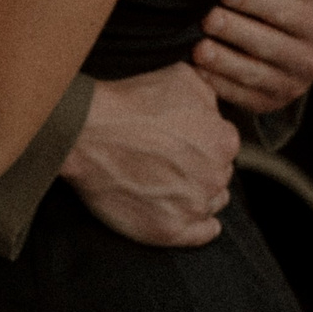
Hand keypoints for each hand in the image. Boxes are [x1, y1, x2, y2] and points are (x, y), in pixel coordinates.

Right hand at [61, 64, 237, 246]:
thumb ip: (210, 96)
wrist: (88, 132)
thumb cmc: (131, 102)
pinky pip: (201, 234)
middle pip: (218, 173)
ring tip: (170, 181)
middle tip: (171, 156)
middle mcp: (215, 177)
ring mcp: (193, 207)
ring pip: (211, 201)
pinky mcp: (169, 231)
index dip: (203, 137)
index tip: (182, 136)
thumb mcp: (183, 77)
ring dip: (198, 192)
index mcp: (223, 141)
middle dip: (202, 165)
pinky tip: (188, 213)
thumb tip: (215, 110)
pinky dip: (200, 226)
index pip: (224, 143)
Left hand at [193, 0, 312, 115]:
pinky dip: (219, 84)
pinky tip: (198, 70)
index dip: (256, 1)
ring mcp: (292, 87)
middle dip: (236, 31)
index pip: (288, 13)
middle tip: (207, 18)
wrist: (292, 33)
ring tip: (198, 48)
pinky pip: (242, 97)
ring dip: (224, 62)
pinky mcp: (269, 103)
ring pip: (254, 75)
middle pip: (270, 46)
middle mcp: (312, 61)